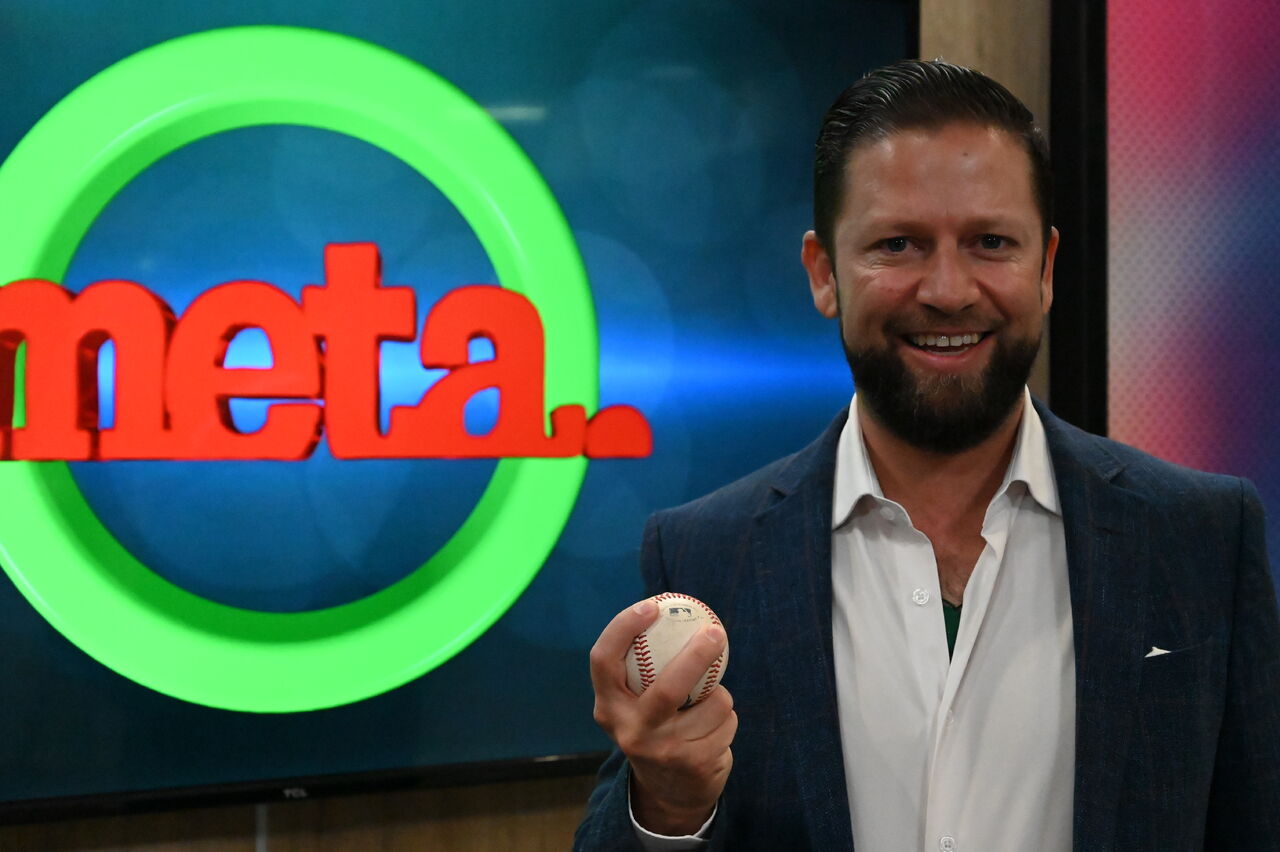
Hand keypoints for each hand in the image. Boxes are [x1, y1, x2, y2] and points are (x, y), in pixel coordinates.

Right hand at [590, 599, 736, 835]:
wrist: (669, 793)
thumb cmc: (655, 726)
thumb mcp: (636, 702)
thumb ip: (644, 666)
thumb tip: (671, 606)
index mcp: (608, 707)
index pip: (603, 660)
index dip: (624, 628)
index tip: (652, 606)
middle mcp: (629, 730)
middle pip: (667, 687)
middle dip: (696, 656)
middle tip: (714, 632)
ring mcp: (661, 751)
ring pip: (710, 703)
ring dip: (720, 696)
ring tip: (708, 704)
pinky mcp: (692, 764)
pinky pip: (726, 722)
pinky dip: (728, 718)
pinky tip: (715, 730)